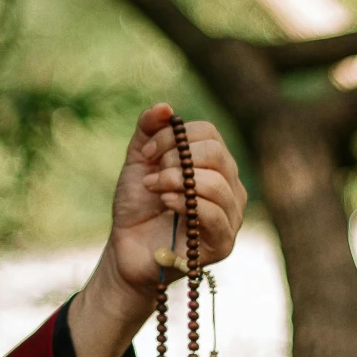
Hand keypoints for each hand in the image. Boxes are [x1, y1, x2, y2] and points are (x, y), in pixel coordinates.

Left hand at [67, 104, 246, 356]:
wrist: (125, 250)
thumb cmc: (137, 207)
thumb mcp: (139, 162)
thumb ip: (148, 130)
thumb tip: (165, 107)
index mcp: (215, 166)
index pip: (210, 134)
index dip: (175, 136)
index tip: (147, 152)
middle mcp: (230, 188)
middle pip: (218, 155)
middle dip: (177, 158)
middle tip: (152, 173)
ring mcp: (231, 217)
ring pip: (218, 183)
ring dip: (177, 181)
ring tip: (154, 189)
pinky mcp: (223, 244)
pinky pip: (214, 214)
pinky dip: (186, 202)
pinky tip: (165, 203)